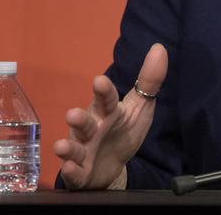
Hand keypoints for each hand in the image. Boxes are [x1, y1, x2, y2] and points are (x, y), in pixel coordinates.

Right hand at [54, 43, 167, 189]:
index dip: (103, 91)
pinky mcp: (80, 173)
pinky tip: (70, 168)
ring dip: (67, 147)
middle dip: (78, 119)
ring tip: (61, 146)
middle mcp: (90, 129)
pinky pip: (74, 173)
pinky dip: (71, 171)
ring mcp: (83, 151)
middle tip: (72, 114)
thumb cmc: (123, 130)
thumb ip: (149, 80)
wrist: (112, 166)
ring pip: (73, 148)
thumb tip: (159, 48)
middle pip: (83, 122)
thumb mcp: (140, 106)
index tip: (99, 81)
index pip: (105, 99)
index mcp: (106, 111)